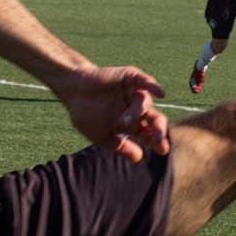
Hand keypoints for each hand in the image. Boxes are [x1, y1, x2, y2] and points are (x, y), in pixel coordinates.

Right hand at [56, 66, 170, 161]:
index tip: (162, 150)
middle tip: (158, 137)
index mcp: (132, 124)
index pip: (148, 134)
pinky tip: (160, 94)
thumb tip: (138, 158)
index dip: (156, 142)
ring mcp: (134, 93)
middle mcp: (137, 109)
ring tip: (125, 122)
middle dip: (158, 129)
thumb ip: (119, 146)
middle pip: (154, 119)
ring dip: (138, 112)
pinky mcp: (130, 78)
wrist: (72, 91)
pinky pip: (145, 81)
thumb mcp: (100, 135)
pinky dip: (153, 86)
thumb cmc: (86, 114)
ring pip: (146, 103)